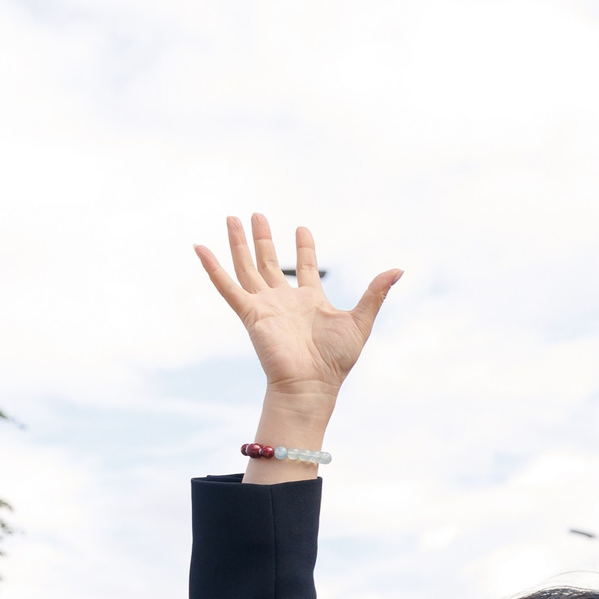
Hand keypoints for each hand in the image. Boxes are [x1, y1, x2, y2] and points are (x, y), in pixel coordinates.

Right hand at [196, 214, 401, 400]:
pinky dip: (212, 267)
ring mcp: (265, 305)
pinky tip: (200, 247)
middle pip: (270, 261)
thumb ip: (375, 293)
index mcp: (310, 300)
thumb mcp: (361, 320)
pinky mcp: (250, 314)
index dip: (304, 247)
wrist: (312, 384)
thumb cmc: (337, 360)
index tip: (302, 228)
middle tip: (256, 214)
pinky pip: (227, 287)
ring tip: (234, 218)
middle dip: (264, 238)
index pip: (306, 267)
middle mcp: (285, 300)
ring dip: (240, 243)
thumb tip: (399, 269)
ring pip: (247, 267)